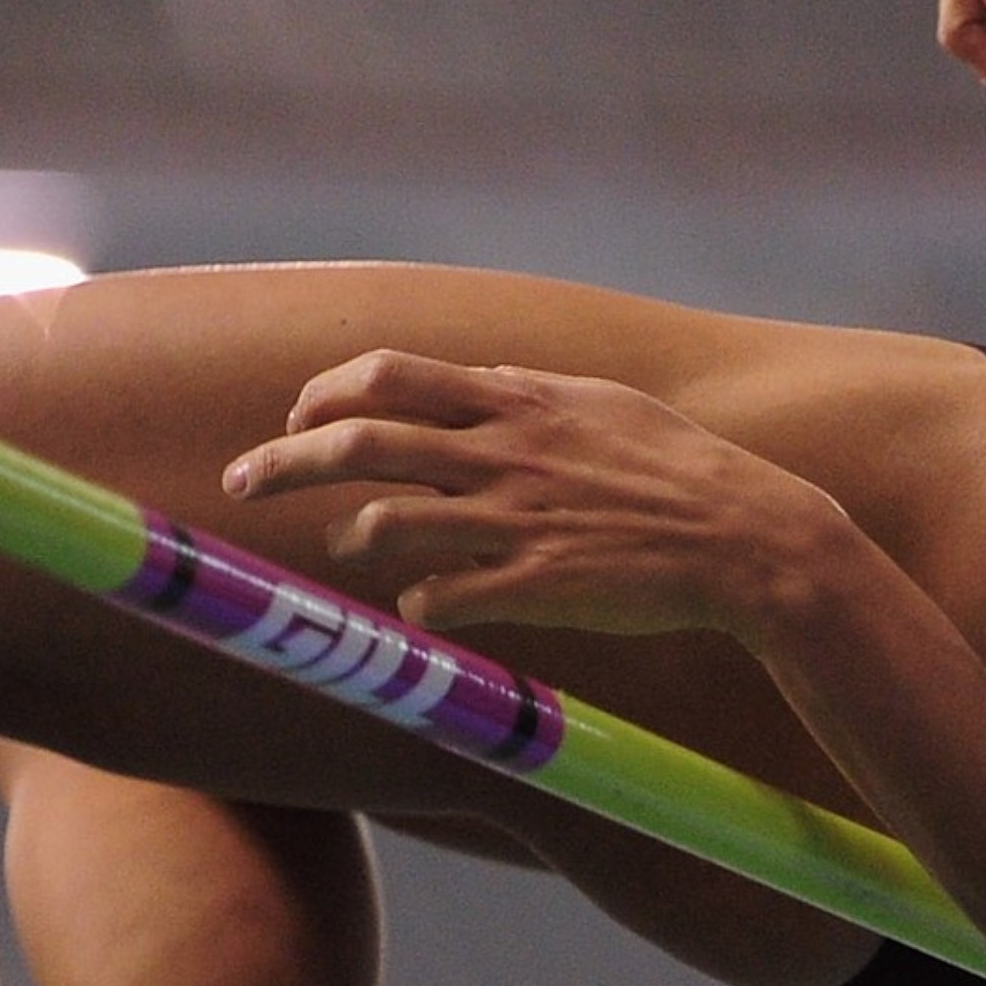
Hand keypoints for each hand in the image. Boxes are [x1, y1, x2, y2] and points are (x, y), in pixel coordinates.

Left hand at [221, 348, 847, 637]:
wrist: (745, 535)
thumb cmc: (679, 468)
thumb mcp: (601, 404)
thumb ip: (528, 394)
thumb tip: (474, 386)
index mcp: (516, 401)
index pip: (386, 376)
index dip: (323, 394)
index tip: (297, 415)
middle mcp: (503, 453)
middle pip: (357, 443)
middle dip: (281, 461)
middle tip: (239, 483)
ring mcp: (516, 520)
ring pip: (384, 523)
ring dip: (344, 538)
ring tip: (340, 549)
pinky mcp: (536, 585)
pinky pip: (443, 597)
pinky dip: (416, 605)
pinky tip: (419, 609)